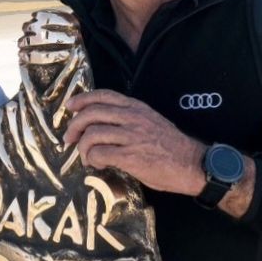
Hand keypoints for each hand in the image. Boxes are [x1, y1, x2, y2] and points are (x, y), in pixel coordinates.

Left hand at [63, 90, 204, 194]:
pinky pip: (99, 153)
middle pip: (91, 114)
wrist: (192, 164)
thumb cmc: (172, 147)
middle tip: (69, 139)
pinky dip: (92, 159)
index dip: (82, 99)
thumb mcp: (151, 122)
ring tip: (86, 158)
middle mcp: (132, 118)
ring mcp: (131, 136)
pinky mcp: (130, 156)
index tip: (70, 106)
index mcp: (137, 107)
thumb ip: (129, 120)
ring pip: (92, 134)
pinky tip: (97, 165)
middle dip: (74, 126)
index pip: (103, 95)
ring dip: (82, 148)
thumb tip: (103, 127)